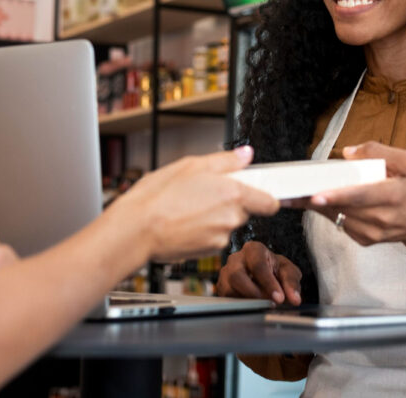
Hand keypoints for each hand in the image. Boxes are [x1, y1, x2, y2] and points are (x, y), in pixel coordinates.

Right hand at [117, 146, 278, 261]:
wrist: (135, 230)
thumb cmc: (158, 197)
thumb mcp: (191, 165)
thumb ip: (226, 161)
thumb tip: (245, 155)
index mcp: (233, 194)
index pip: (270, 202)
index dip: (265, 196)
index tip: (258, 192)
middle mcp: (231, 218)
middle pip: (245, 210)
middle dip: (230, 202)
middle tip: (205, 192)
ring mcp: (220, 237)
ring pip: (227, 224)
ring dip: (215, 216)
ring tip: (188, 207)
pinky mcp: (208, 251)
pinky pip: (214, 237)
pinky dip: (204, 230)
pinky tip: (184, 221)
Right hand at [217, 240, 301, 304]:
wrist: (264, 275)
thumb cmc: (275, 270)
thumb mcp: (288, 272)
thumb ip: (291, 283)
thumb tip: (295, 299)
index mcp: (253, 249)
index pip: (258, 265)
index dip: (269, 283)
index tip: (279, 298)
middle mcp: (236, 259)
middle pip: (237, 276)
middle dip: (253, 292)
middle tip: (268, 303)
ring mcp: (225, 273)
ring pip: (228, 289)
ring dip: (245, 300)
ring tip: (261, 305)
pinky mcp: (221, 287)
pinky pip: (225, 299)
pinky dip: (239, 306)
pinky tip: (251, 307)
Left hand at [294, 142, 405, 265]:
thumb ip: (379, 151)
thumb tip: (349, 153)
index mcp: (394, 195)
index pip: (362, 196)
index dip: (339, 196)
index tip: (317, 195)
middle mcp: (382, 218)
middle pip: (343, 208)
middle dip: (315, 199)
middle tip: (289, 190)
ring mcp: (373, 232)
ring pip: (337, 217)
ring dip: (315, 206)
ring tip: (292, 194)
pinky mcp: (365, 240)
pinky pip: (339, 224)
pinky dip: (326, 212)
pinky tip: (315, 201)